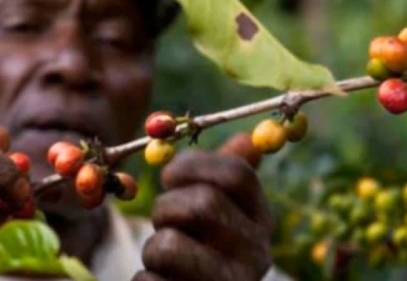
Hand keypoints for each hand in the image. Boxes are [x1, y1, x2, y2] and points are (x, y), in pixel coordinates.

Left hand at [133, 150, 272, 280]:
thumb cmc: (204, 250)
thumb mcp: (221, 214)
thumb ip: (225, 178)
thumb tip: (246, 139)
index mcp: (261, 220)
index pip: (237, 174)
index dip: (194, 165)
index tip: (168, 176)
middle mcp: (255, 254)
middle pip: (202, 204)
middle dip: (166, 208)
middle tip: (164, 222)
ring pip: (169, 245)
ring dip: (152, 248)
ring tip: (165, 260)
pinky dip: (145, 280)